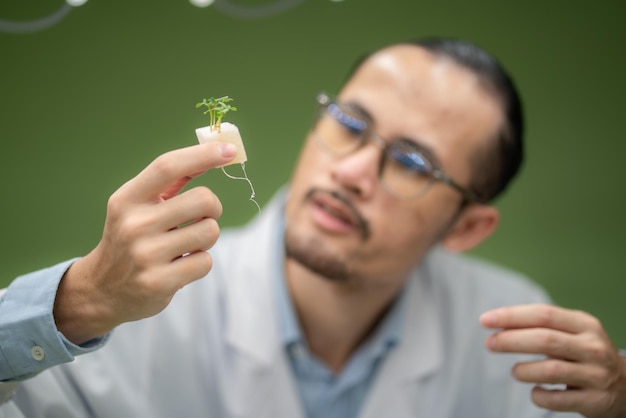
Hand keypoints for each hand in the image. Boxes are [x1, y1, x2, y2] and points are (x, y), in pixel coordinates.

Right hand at [53, 141, 236, 344]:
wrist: (103, 289)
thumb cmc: (133, 237)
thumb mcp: (139, 206)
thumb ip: (173, 181)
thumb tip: (216, 151)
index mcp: (127, 199)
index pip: (167, 166)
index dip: (202, 154)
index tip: (230, 149)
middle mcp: (133, 224)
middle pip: (203, 199)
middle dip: (213, 207)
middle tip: (203, 217)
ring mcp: (145, 255)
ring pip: (210, 231)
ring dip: (207, 237)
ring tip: (187, 244)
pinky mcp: (158, 282)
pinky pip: (205, 261)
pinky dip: (200, 262)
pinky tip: (180, 265)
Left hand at [480, 304, 625, 417]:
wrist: (625, 386)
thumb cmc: (583, 353)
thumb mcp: (572, 332)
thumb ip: (541, 326)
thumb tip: (496, 323)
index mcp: (584, 324)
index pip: (543, 314)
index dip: (511, 316)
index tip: (485, 320)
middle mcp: (593, 347)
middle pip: (545, 340)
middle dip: (511, 340)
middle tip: (490, 343)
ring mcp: (596, 375)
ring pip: (550, 370)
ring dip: (523, 370)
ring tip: (515, 371)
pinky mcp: (595, 401)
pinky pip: (557, 400)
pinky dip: (538, 395)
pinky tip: (534, 390)